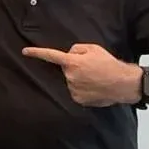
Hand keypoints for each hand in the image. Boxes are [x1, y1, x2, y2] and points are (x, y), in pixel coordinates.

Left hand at [22, 43, 140, 105]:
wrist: (124, 83)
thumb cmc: (109, 64)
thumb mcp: (93, 49)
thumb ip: (76, 49)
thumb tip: (68, 55)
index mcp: (72, 62)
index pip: (51, 55)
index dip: (36, 53)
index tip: (25, 52)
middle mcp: (70, 76)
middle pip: (65, 69)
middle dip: (73, 67)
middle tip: (90, 68)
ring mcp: (73, 89)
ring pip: (70, 80)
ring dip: (78, 78)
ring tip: (94, 78)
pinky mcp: (77, 99)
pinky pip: (75, 91)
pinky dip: (82, 88)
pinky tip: (93, 87)